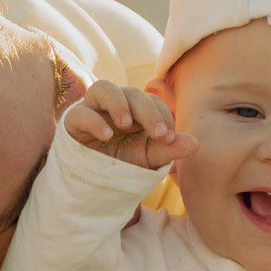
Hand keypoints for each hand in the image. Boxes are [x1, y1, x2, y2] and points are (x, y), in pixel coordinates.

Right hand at [66, 81, 194, 170]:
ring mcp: (92, 109)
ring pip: (102, 88)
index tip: (170, 137)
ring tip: (127, 124)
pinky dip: (94, 121)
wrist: (93, 181)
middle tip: (159, 135)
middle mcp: (115, 103)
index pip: (151, 101)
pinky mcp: (73, 122)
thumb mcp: (150, 158)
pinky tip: (106, 136)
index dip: (162, 115)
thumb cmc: (124, 163)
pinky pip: (81, 113)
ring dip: (118, 103)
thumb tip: (197, 144)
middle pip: (131, 92)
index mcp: (135, 108)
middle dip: (147, 111)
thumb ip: (170, 148)